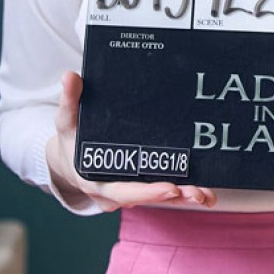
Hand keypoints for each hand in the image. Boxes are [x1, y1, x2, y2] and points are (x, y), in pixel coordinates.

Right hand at [48, 71, 217, 211]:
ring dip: (184, 196)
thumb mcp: (66, 121)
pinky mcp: (142, 186)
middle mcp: (115, 192)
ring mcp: (130, 191)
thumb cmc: (71, 140)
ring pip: (159, 197)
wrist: (71, 161)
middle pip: (147, 198)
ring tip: (207, 194)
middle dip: (173, 195)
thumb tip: (70, 76)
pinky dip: (183, 193)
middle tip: (197, 192)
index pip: (122, 191)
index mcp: (96, 181)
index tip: (170, 187)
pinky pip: (164, 192)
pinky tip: (205, 192)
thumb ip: (70, 101)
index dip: (147, 192)